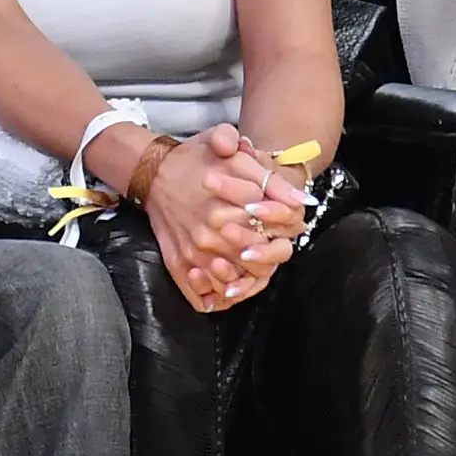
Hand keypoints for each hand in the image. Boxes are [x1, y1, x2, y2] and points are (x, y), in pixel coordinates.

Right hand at [138, 125, 307, 310]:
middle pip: (257, 264)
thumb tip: (304, 203)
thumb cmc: (196, 161)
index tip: (273, 226)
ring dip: (244, 281)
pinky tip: (224, 285)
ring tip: (244, 264)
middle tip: (261, 245)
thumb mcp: (237, 158)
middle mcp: (213, 233)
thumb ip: (273, 180)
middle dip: (265, 258)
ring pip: (232, 284)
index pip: (273, 238)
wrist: (152, 170)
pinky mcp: (178, 262)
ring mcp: (195, 252)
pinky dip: (216, 298)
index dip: (280, 234)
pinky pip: (202, 296)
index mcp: (232, 207)